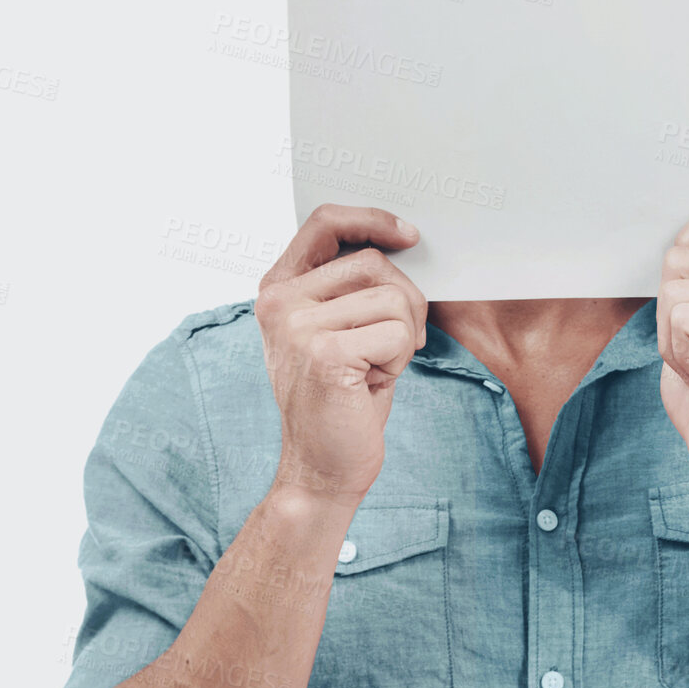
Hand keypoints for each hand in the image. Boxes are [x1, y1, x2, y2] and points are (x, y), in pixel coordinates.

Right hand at [255, 205, 426, 507]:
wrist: (322, 467)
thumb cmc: (344, 397)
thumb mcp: (342, 329)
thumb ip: (353, 285)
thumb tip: (403, 240)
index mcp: (279, 289)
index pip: (325, 222)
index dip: (372, 220)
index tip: (409, 235)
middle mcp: (279, 301)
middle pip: (373, 263)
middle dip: (404, 302)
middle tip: (390, 346)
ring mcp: (297, 325)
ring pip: (393, 298)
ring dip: (403, 337)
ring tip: (375, 368)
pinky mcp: (324, 352)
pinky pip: (397, 332)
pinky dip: (400, 361)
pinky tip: (372, 385)